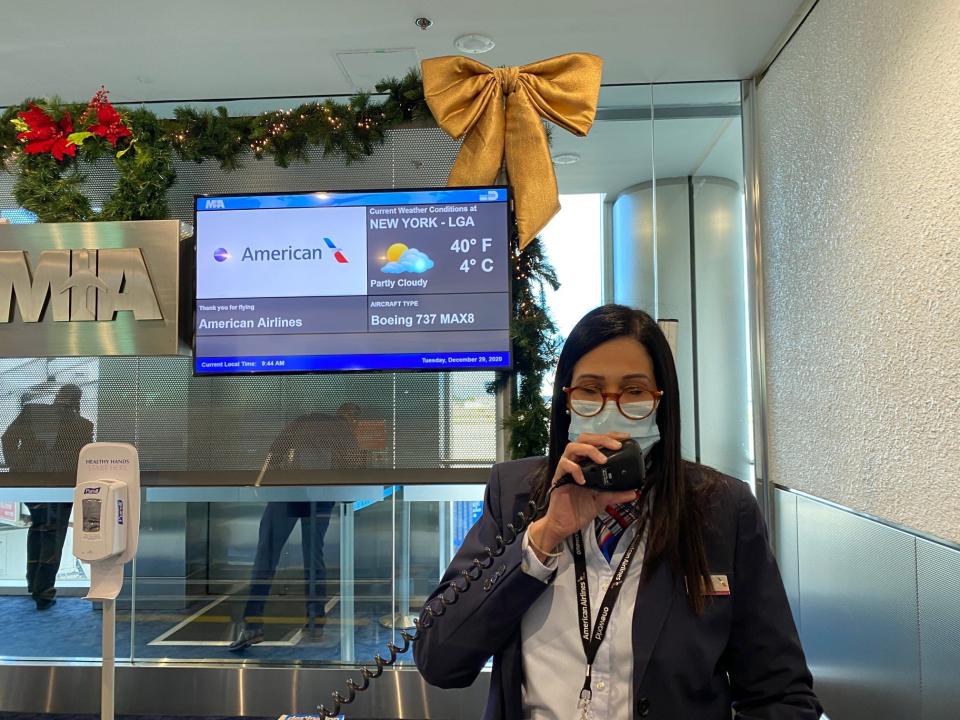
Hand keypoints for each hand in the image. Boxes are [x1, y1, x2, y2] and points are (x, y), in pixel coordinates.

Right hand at [527, 432, 637, 560]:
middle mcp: (576, 463)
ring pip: (572, 447)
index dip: (610, 436)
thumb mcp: (603, 501)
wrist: (564, 525)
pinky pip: (564, 465)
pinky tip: (584, 480)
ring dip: (590, 450)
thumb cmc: (579, 510)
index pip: (597, 442)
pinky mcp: (558, 478)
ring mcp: (566, 469)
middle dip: (601, 438)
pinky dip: (575, 469)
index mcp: (586, 464)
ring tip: (603, 460)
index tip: (625, 438)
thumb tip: (634, 492)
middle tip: (616, 446)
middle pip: (584, 439)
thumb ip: (616, 494)